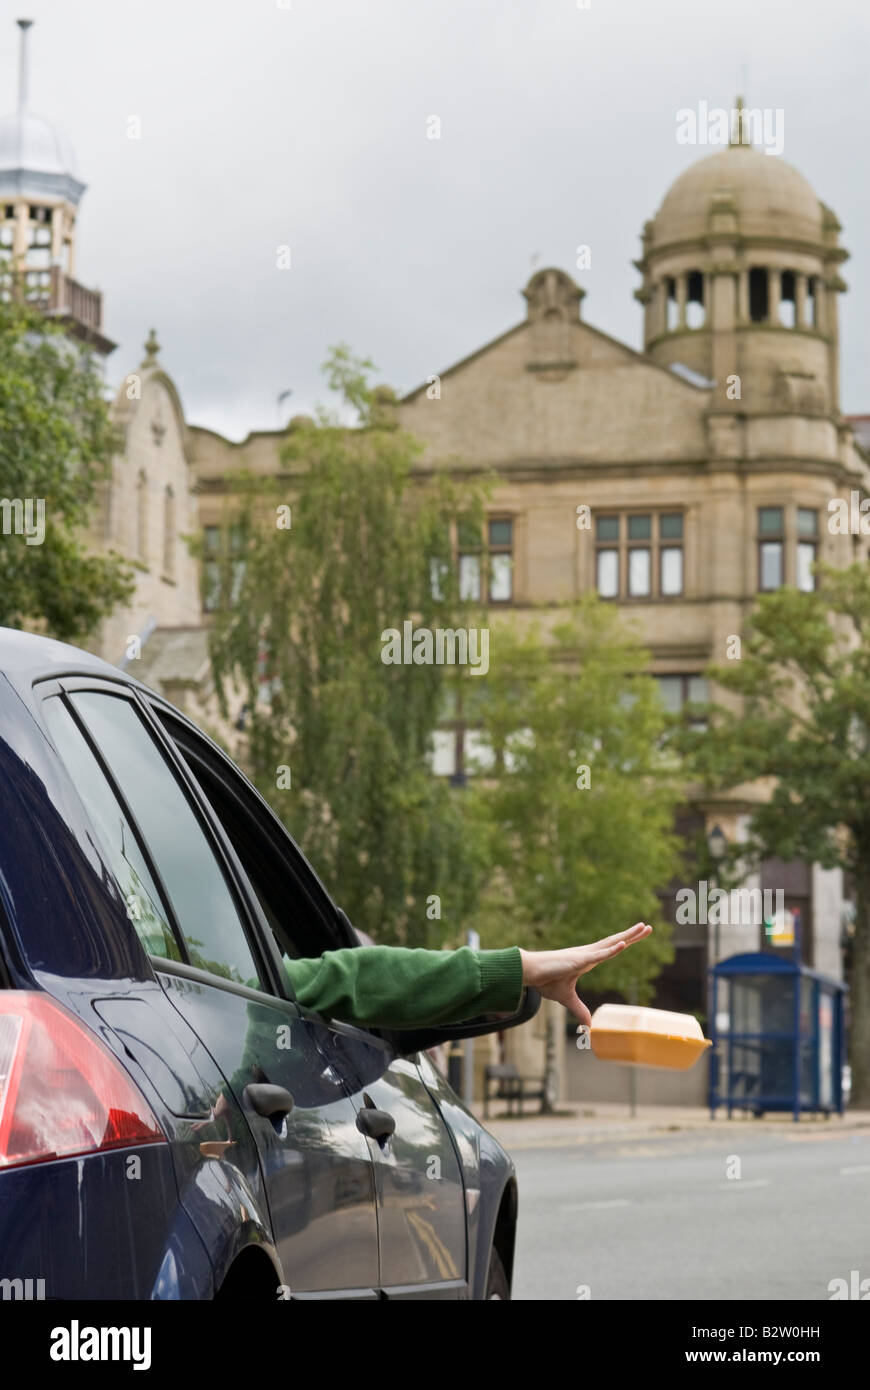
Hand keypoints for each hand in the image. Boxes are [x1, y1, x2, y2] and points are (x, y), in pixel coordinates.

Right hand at [518, 923, 652, 1025]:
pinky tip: (623, 944)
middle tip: (648, 927)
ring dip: (627, 936)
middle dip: (632, 935)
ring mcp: (583, 955)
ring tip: (643, 927)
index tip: (637, 936)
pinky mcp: (577, 959)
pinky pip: (598, 954)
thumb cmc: (544, 980)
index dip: (624, 942)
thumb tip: (588, 1027)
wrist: (528, 973)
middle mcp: (587, 954)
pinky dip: (611, 950)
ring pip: (610, 944)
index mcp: (586, 961)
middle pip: (615, 943)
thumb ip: (579, 1010)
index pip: (610, 950)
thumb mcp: (566, 999)